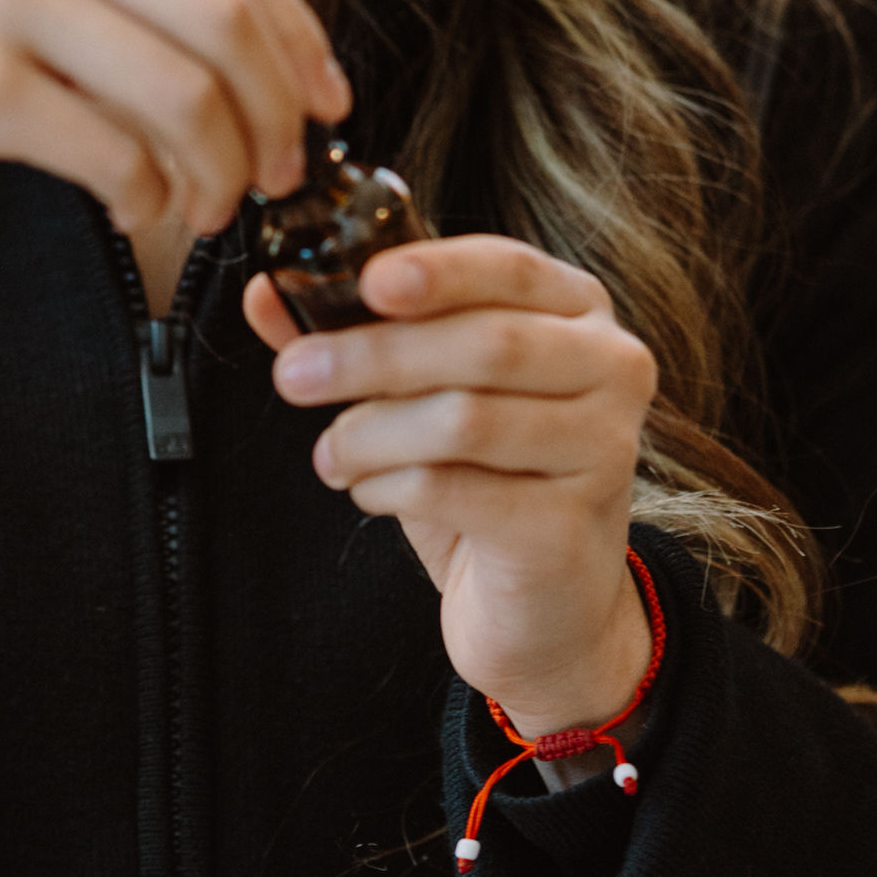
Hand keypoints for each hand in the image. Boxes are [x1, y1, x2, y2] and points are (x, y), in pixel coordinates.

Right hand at [0, 0, 348, 234]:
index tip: (325, 105)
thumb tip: (250, 58)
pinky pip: (114, 154)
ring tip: (207, 207)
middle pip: (228, 23)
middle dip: (279, 114)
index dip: (302, 42)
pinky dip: (149, 199)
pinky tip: (138, 214)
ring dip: (221, 170)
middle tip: (277, 175)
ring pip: (186, 94)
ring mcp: (5, 0)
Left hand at [245, 236, 655, 737]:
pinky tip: (371, 493)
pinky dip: (390, 487)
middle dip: (373, 356)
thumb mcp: (423, 395)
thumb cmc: (486, 481)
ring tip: (332, 454)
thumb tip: (266, 291)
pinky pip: (453, 490)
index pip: (507, 267)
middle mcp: (611, 369)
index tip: (365, 282)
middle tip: (293, 376)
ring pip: (465, 420)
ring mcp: (603, 449)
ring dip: (371, 434)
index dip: (435, 270)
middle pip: (486, 344)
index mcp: (578, 312)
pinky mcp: (569, 527)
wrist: (547, 609)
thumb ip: (355, 335)